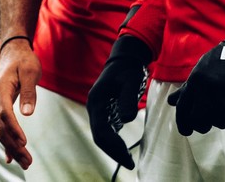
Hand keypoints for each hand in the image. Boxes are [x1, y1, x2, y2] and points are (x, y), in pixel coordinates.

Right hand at [0, 40, 41, 169]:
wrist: (13, 51)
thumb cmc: (23, 60)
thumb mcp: (30, 71)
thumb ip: (28, 91)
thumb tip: (27, 113)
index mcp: (0, 88)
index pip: (5, 113)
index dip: (14, 129)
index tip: (24, 142)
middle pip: (1, 126)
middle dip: (13, 146)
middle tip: (28, 161)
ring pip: (0, 130)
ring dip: (11, 147)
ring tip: (25, 162)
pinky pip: (0, 127)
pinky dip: (5, 142)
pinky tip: (10, 157)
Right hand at [86, 35, 150, 169]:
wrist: (125, 59)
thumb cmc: (128, 70)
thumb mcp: (130, 82)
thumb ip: (128, 100)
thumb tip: (126, 120)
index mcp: (95, 100)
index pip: (101, 131)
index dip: (113, 147)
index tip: (128, 158)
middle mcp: (94, 106)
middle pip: (99, 136)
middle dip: (113, 151)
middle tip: (130, 163)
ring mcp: (98, 109)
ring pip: (101, 135)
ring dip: (113, 148)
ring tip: (128, 159)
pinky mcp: (104, 110)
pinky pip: (106, 130)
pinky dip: (113, 141)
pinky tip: (124, 148)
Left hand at [167, 27, 224, 135]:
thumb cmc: (222, 60)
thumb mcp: (201, 69)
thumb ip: (186, 89)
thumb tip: (171, 103)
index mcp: (197, 81)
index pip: (184, 112)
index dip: (183, 125)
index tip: (186, 131)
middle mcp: (210, 90)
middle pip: (200, 124)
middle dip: (202, 124)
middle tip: (207, 118)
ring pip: (221, 123)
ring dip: (223, 115)